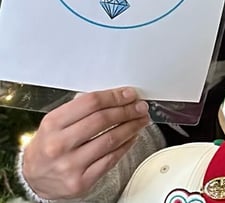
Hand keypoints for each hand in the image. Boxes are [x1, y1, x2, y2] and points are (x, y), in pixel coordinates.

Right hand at [21, 87, 149, 199]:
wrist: (33, 178)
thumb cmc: (47, 146)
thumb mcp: (55, 123)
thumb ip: (81, 109)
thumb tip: (116, 97)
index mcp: (53, 124)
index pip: (91, 103)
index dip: (115, 96)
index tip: (129, 94)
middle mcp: (60, 144)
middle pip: (103, 120)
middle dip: (127, 110)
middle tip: (140, 107)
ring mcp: (70, 165)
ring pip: (111, 139)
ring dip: (132, 127)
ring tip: (140, 120)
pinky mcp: (81, 181)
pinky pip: (111, 159)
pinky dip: (126, 145)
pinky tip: (132, 137)